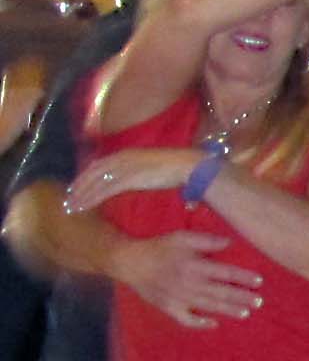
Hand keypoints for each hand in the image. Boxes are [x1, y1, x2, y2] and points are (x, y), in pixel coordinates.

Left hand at [65, 148, 199, 213]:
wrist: (189, 166)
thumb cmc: (177, 168)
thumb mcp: (153, 166)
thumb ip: (141, 172)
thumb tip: (139, 179)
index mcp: (127, 154)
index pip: (99, 165)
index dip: (85, 177)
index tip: (77, 188)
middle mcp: (121, 158)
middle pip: (92, 172)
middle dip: (78, 186)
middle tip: (68, 200)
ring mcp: (124, 168)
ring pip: (95, 181)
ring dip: (81, 194)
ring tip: (71, 207)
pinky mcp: (129, 178)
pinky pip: (105, 190)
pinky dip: (91, 198)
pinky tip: (84, 206)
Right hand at [113, 230, 263, 328]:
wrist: (129, 262)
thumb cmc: (158, 247)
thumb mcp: (181, 237)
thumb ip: (206, 240)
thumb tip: (230, 243)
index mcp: (193, 265)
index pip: (224, 273)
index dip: (243, 278)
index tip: (259, 282)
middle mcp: (188, 284)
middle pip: (220, 293)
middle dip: (242, 298)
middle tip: (259, 302)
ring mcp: (179, 299)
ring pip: (208, 307)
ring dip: (228, 311)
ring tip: (246, 313)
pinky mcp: (169, 309)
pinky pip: (186, 320)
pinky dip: (200, 324)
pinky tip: (214, 324)